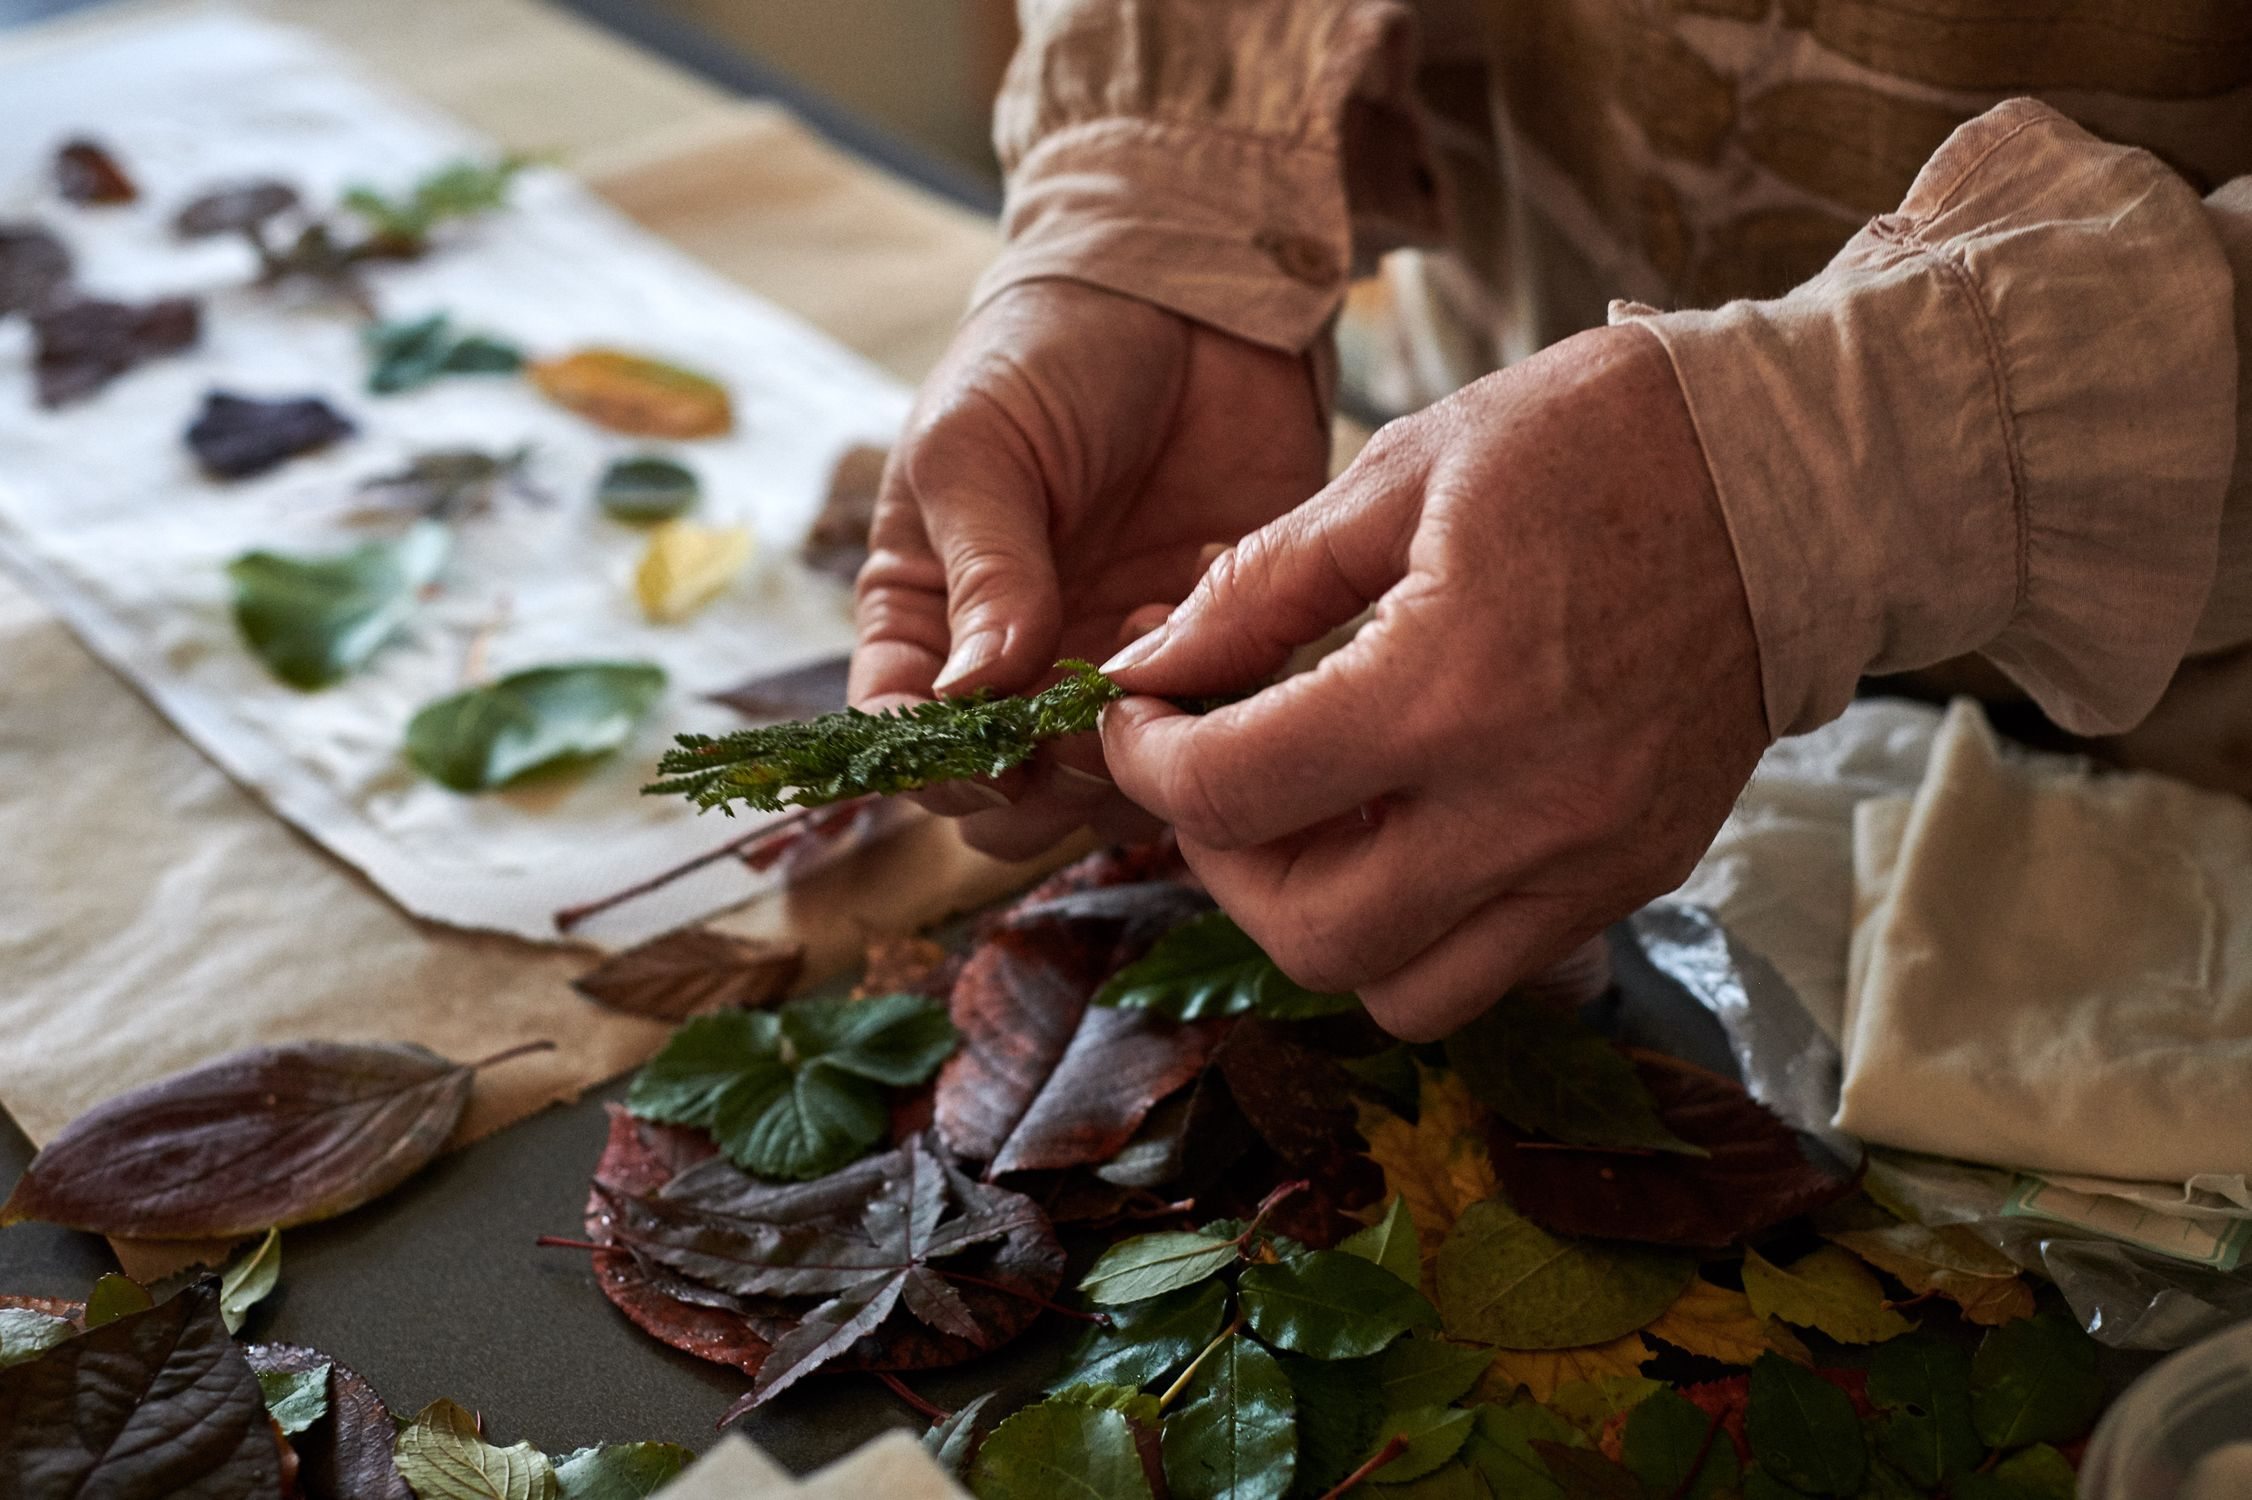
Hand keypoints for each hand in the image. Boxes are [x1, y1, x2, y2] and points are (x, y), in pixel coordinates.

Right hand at [850, 279, 1328, 858]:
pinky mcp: (1215, 655)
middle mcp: (1017, 668)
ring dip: (1127, 747)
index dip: (933, 767)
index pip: (905, 742)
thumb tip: (972, 696)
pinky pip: (1208, 731)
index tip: (979, 745)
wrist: (1189, 300)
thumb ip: (981, 571)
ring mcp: (1115, 671)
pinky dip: (1207, 699)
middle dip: (1036, 782)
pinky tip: (1200, 599)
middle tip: (1076, 713)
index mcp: (928, 622)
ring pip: (1107, 794)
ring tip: (1144, 635)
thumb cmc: (1047, 359)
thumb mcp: (978, 446)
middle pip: (1008, 801)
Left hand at [1098, 325, 1769, 1039]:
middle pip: (1305, 934)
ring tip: (1308, 818)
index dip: (1146, 761)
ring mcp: (1590, 861)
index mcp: (1446, 691)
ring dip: (1319, 920)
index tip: (1139, 716)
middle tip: (1211, 776)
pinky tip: (1405, 826)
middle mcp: (1522, 809)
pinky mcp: (1636, 877)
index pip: (1231, 795)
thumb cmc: (1594, 443)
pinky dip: (1419, 925)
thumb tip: (1150, 667)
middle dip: (1220, 862)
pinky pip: (1493, 966)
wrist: (1794, 477)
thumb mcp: (1401, 473)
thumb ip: (1258, 587)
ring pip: (1400, 990)